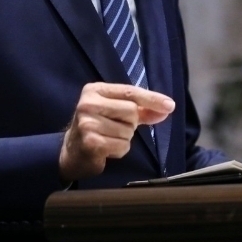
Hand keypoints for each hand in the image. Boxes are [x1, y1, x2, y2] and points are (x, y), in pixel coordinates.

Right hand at [58, 82, 174, 182]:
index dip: (152, 99)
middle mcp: (88, 103)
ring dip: (124, 139)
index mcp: (95, 90)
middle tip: (115, 128)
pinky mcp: (91, 142)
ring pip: (128, 131)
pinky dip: (119, 150)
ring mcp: (87, 123)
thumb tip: (167, 108)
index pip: (130, 92)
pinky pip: (122, 146)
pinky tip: (106, 149)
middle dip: (131, 124)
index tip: (170, 105)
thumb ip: (141, 110)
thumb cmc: (97, 127)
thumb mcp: (116, 112)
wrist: (71, 152)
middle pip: (132, 111)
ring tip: (108, 138)